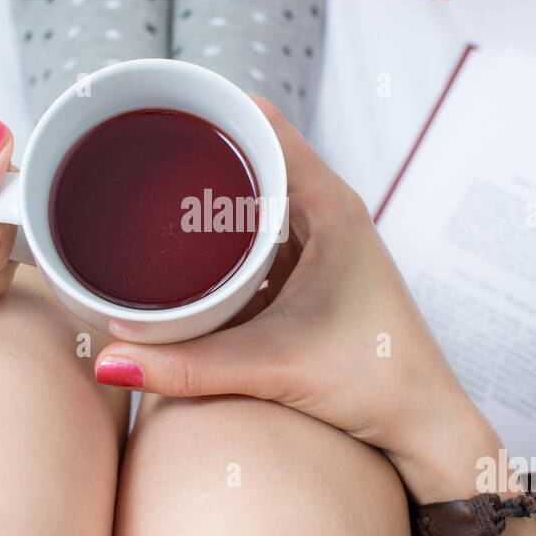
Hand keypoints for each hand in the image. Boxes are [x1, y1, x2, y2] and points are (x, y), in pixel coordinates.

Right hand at [93, 98, 500, 492]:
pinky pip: (261, 243)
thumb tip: (110, 359)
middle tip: (135, 159)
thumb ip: (188, 367)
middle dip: (197, 156)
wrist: (425, 428)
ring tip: (147, 201)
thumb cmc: (379, 381)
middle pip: (254, 158)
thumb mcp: (272, 366)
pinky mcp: (316, 279)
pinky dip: (225, 244)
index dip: (211, 109)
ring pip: (257, 203)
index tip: (157, 107)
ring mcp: (325, 246)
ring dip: (211, 203)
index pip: (264, 124)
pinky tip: (185, 260)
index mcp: (332, 207)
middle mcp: (331, 215)